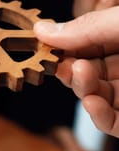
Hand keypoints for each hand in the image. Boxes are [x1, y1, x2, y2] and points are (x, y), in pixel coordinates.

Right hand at [34, 8, 118, 137]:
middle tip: (62, 65)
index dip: (61, 48)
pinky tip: (91, 103)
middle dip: (69, 70)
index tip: (42, 48)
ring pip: (95, 96)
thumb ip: (86, 27)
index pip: (82, 44)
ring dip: (82, 89)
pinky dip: (98, 117)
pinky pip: (114, 123)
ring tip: (80, 75)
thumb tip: (40, 29)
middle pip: (85, 72)